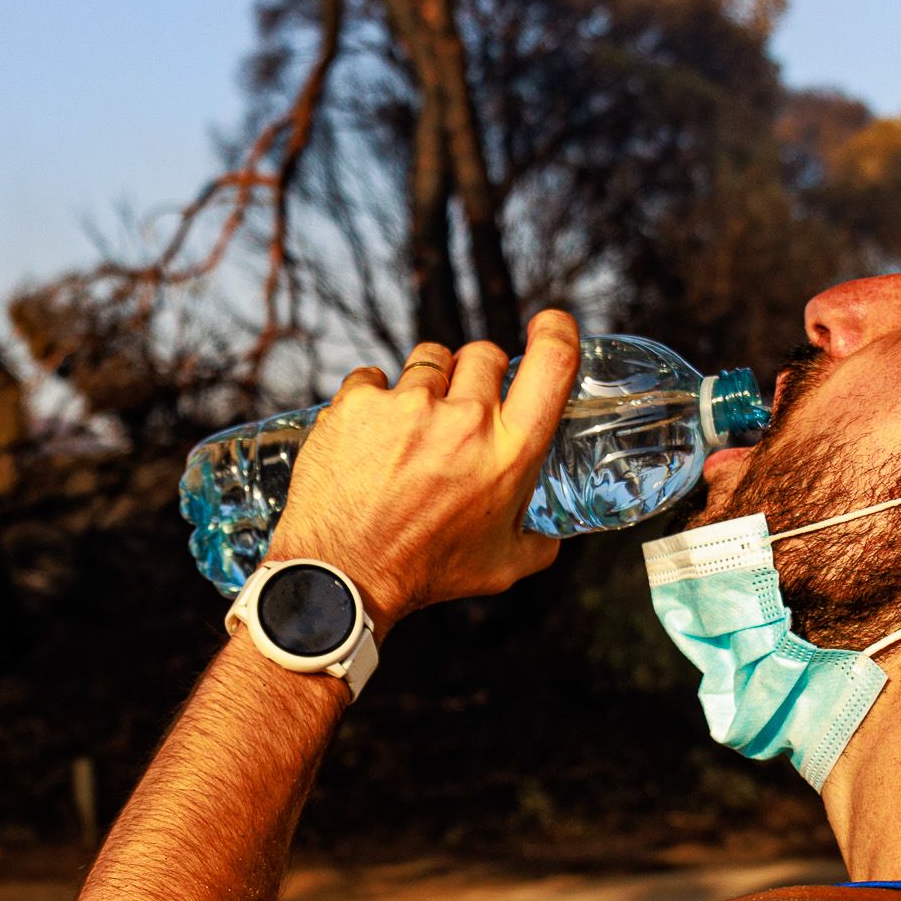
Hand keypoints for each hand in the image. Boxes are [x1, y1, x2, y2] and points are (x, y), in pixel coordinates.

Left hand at [269, 310, 579, 632]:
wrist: (343, 576)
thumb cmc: (423, 571)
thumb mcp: (502, 566)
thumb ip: (539, 541)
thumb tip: (552, 534)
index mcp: (511, 453)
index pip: (553, 364)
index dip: (557, 332)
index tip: (549, 325)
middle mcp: (466, 421)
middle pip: (483, 354)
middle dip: (474, 375)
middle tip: (456, 412)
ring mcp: (409, 407)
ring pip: (428, 360)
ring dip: (424, 384)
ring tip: (408, 428)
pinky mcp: (358, 404)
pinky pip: (372, 376)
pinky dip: (371, 399)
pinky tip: (368, 435)